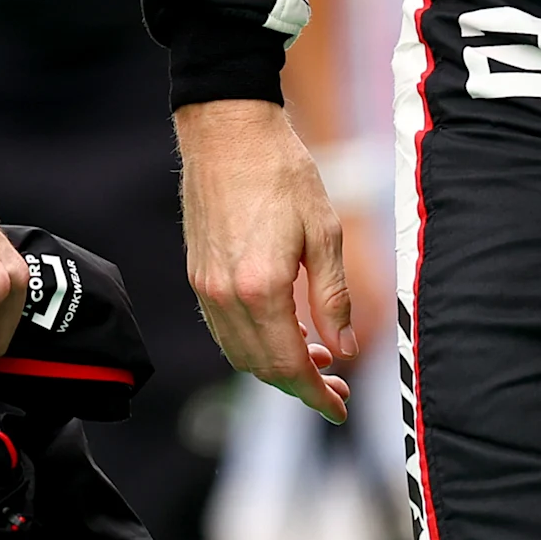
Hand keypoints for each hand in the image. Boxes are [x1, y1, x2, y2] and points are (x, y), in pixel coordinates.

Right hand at [176, 98, 352, 422]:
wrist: (228, 131)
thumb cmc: (281, 172)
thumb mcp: (324, 232)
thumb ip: (333, 296)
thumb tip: (343, 346)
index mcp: (261, 288)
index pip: (289, 365)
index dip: (316, 395)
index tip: (339, 408)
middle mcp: (225, 295)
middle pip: (261, 368)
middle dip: (299, 386)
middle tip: (335, 383)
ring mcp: (205, 286)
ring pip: (238, 353)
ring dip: (274, 368)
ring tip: (314, 356)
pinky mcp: (197, 273)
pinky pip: (223, 330)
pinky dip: (252, 344)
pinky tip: (280, 330)